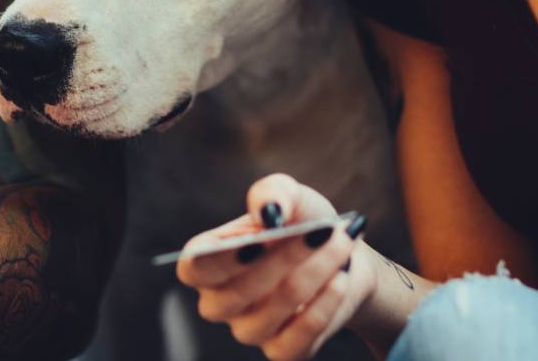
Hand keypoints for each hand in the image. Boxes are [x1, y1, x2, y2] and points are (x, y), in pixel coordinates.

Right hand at [175, 174, 372, 360]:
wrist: (343, 256)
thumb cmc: (304, 223)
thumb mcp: (291, 195)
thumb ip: (273, 193)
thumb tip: (268, 213)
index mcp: (208, 261)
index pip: (194, 269)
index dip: (220, 260)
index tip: (258, 241)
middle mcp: (221, 301)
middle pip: (234, 294)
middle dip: (282, 260)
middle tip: (322, 231)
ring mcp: (249, 329)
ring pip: (268, 316)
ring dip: (311, 277)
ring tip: (340, 245)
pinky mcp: (282, 350)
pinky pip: (295, 341)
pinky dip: (322, 308)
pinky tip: (340, 279)